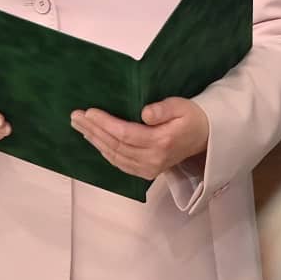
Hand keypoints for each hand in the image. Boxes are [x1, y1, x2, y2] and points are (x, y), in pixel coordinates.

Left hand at [71, 97, 209, 180]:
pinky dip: (104, 152)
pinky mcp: (146, 173)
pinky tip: (94, 140)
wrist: (204, 137)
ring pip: (114, 156)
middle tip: (75, 116)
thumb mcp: (182, 106)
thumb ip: (164, 109)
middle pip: (116, 146)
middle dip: (93, 130)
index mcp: (161, 142)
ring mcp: (149, 169)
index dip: (105, 124)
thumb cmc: (191, 117)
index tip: (89, 112)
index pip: (125, 134)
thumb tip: (144, 113)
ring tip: (79, 126)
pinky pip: (120, 164)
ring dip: (94, 141)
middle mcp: (153, 160)